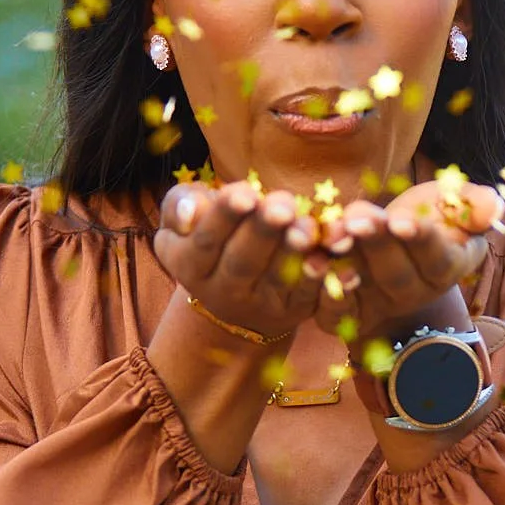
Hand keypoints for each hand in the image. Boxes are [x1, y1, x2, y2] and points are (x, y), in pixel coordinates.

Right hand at [154, 180, 331, 341]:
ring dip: (293, 252)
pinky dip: (316, 278)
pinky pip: (305, 295)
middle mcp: (221, 290)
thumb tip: (191, 212)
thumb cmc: (211, 237)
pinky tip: (324, 258)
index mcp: (188, 263)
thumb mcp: (184, 220)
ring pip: (276, 278)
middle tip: (282, 207)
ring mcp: (259, 304)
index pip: (205, 239)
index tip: (245, 193)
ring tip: (306, 227)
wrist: (233, 297)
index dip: (225, 216)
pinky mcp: (292, 311)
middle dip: (263, 231)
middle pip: (242, 260)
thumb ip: (180, 205)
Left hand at [313, 178, 504, 341]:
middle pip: (396, 275)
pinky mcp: (347, 315)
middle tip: (358, 217)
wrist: (392, 236)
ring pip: (363, 294)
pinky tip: (312, 264)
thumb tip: (494, 208)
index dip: (420, 241)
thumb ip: (474, 203)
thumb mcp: (453, 200)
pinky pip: (335, 317)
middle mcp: (414, 293)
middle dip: (376, 245)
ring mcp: (379, 306)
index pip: (438, 259)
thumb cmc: (429, 214)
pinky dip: (321, 296)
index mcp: (447, 265)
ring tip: (332, 237)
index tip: (402, 220)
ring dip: (344, 267)